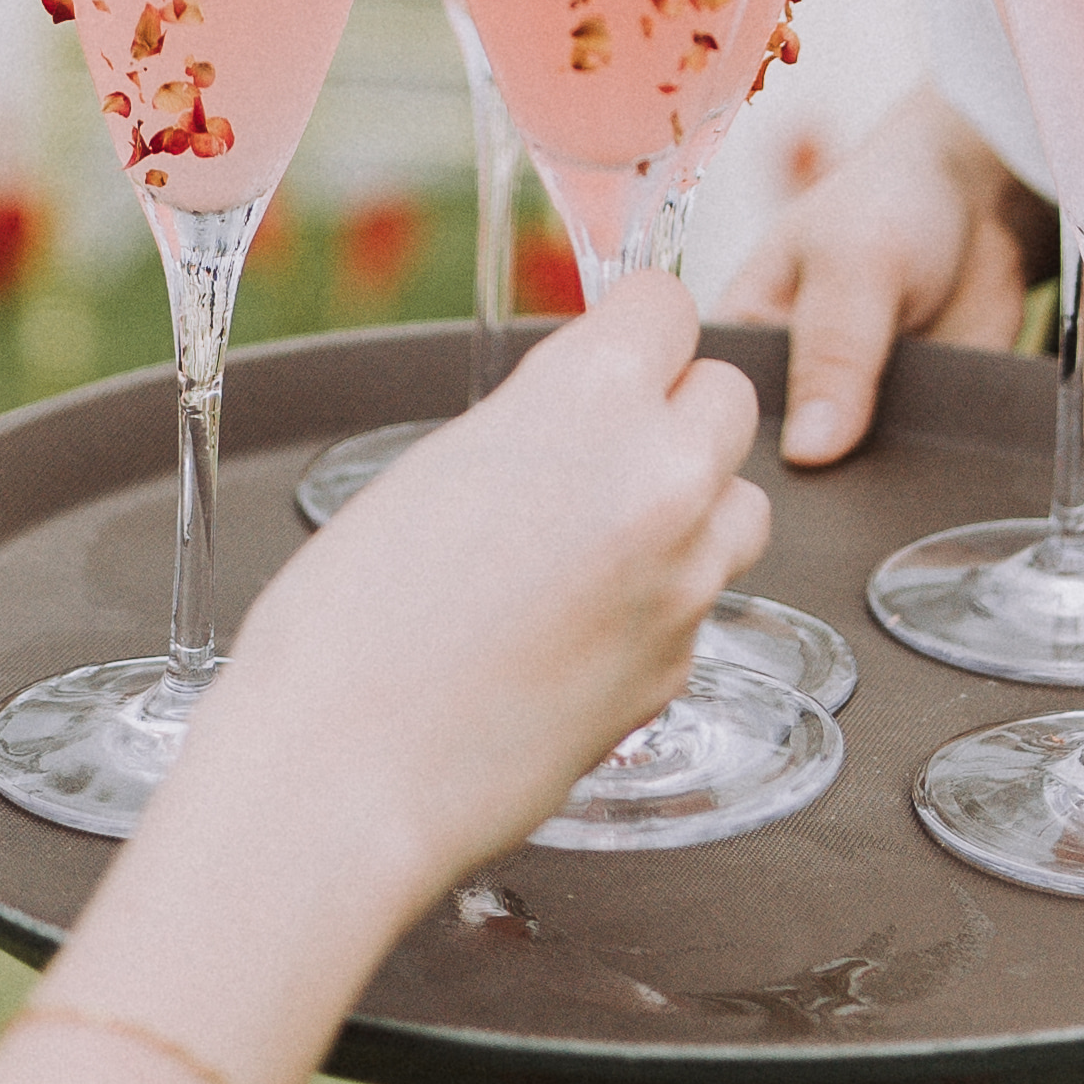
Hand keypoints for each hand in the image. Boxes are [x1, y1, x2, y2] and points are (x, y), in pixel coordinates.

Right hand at [201, 284, 769, 918]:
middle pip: (728, 396)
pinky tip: (578, 628)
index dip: (632, 331)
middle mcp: (661, 478)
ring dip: (692, 506)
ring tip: (599, 541)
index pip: (667, 306)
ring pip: (740, 503)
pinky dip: (660, 601)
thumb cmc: (347, 627)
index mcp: (589, 399)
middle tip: (602, 450)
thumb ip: (538, 424)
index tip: (611, 351)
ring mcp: (684, 581)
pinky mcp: (680, 670)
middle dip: (675, 410)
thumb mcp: (438, 465)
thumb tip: (579, 422)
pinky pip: (701, 601)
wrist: (342, 778)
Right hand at [721, 87, 1040, 464]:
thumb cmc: (890, 202)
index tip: (742, 488)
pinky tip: (919, 491)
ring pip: (840, 484)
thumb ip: (835, 349)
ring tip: (871, 501)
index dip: (727, 451)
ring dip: (860, 492)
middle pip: (776, 464)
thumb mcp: (852, 260)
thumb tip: (809, 450)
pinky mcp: (903, 435)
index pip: (712, 416)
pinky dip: (913, 486)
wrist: (982, 199)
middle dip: (801, 485)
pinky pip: (902, 480)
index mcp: (740, 342)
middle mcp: (785, 390)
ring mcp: (846, 419)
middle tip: (824, 498)